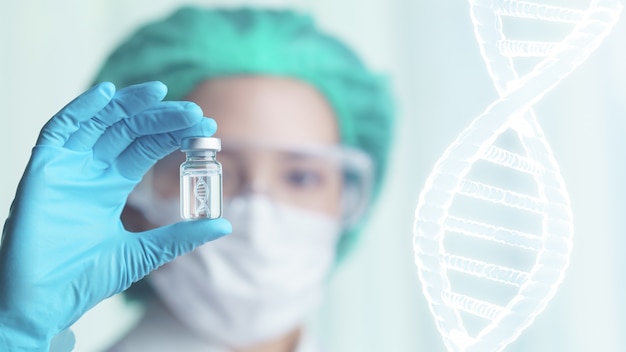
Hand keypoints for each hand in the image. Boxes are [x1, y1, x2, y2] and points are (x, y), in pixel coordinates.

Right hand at [0, 82, 230, 350]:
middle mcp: (90, 171)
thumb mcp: (143, 253)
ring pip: (100, 123)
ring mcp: (67, 168)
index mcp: (111, 186)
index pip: (146, 147)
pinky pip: (58, 130)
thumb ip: (180, 237)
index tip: (206, 128)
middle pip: (128, 131)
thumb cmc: (86, 280)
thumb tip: (224, 225)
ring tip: (158, 92)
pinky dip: (80, 109)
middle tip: (195, 113)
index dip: (174, 134)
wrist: (45, 304)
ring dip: (127, 105)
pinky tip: (106, 94)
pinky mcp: (42, 171)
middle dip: (161, 118)